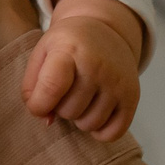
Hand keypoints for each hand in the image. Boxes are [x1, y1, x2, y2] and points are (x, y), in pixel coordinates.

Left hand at [24, 0, 144, 139]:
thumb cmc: (67, 46)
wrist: (106, 30)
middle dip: (60, 107)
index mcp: (70, 50)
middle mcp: (97, 65)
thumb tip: (46, 120)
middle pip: (68, 111)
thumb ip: (32, 88)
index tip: (38, 104)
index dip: (38, 104)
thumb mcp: (42, 54)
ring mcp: (117, 82)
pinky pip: (112, 133)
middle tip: (66, 91)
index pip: (51, 87)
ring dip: (79, 118)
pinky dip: (100, 131)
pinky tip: (95, 112)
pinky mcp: (132, 96)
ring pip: (88, 124)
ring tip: (80, 98)